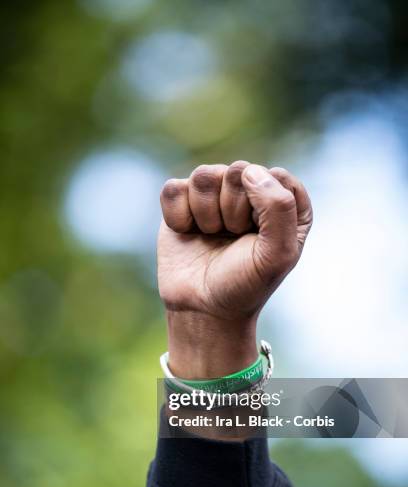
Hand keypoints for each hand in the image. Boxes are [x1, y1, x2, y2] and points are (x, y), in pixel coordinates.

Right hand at [158, 161, 311, 377]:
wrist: (203, 309)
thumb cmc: (245, 284)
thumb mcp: (278, 254)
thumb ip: (279, 208)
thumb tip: (248, 170)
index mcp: (284, 202)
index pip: (274, 176)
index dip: (263, 209)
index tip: (259, 238)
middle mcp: (249, 192)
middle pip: (237, 171)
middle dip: (233, 211)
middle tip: (233, 239)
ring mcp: (214, 194)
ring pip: (203, 176)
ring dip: (206, 214)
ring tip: (212, 236)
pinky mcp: (181, 201)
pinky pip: (174, 189)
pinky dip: (178, 217)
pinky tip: (188, 233)